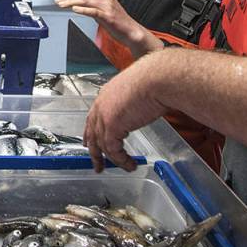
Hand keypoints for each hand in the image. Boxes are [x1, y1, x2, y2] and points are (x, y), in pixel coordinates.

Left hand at [55, 0, 161, 57]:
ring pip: (86, 1)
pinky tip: (74, 9)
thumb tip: (77, 5)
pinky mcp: (108, 16)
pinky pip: (93, 11)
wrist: (131, 32)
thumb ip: (92, 6)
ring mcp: (108, 6)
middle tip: (57, 2)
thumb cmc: (117, 23)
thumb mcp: (103, 11)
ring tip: (62, 5)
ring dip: (72, 2)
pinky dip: (83, 9)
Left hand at [84, 54, 167, 171]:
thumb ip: (131, 103)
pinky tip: (130, 164)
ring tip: (126, 166)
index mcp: (105, 95)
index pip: (92, 118)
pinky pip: (113, 150)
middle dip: (95, 153)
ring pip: (103, 145)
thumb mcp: (136, 91)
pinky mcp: (111, 127)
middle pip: (92, 134)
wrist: (157, 79)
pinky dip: (122, 160)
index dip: (91, 133)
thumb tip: (138, 111)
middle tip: (98, 165)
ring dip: (115, 160)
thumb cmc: (153, 80)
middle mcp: (100, 106)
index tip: (89, 144)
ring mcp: (104, 117)